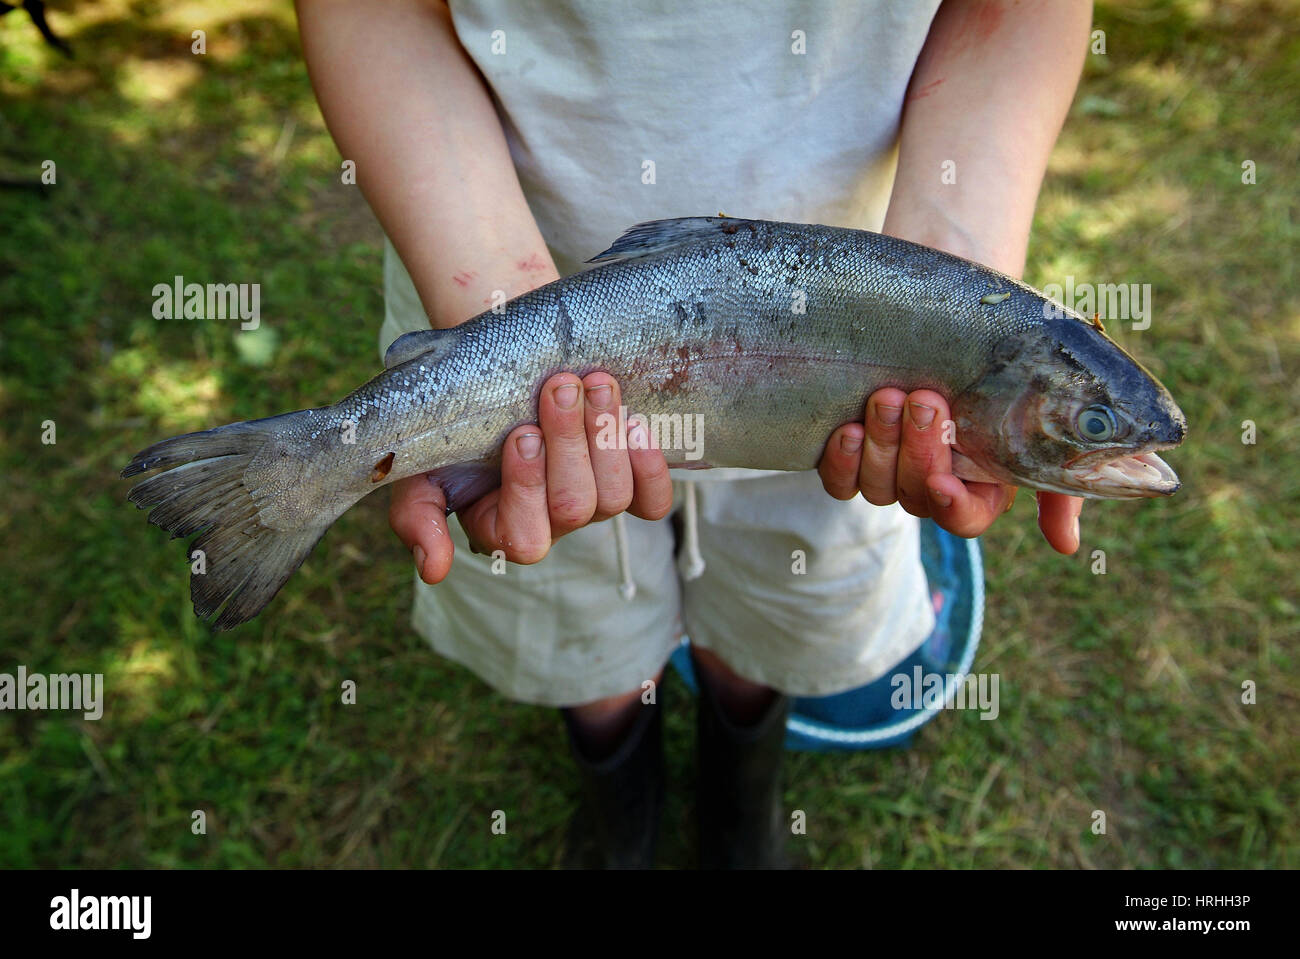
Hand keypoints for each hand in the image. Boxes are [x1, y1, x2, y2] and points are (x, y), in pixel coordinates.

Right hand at [389, 372, 673, 582]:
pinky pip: (653, 500)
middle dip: (570, 443)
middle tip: (560, 388)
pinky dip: (650, 466)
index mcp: (500, 528)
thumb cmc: (454, 423)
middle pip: (574, 507)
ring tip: (594, 384)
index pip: (523, 539)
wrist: (499, 372)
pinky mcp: (631, 484)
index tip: (520, 433)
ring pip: (613, 497)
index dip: (528, 487)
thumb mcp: (419, 467)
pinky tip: (633, 424)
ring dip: (605, 436)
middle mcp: (551, 523)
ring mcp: (593, 503)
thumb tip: (433, 570)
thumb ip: (418, 518)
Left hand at [818, 388, 1082, 553]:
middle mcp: (931, 489)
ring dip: (881, 444)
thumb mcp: (1043, 431)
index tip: (945, 482)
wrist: (962, 350)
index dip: (953, 506)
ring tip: (887, 399)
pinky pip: (840, 480)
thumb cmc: (1009, 388)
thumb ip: (1059, 487)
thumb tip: (1065, 546)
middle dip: (918, 449)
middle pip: (916, 492)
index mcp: (979, 491)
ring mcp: (890, 476)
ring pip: (877, 485)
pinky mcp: (854, 461)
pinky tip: (848, 430)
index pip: (964, 519)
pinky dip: (841, 460)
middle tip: (923, 401)